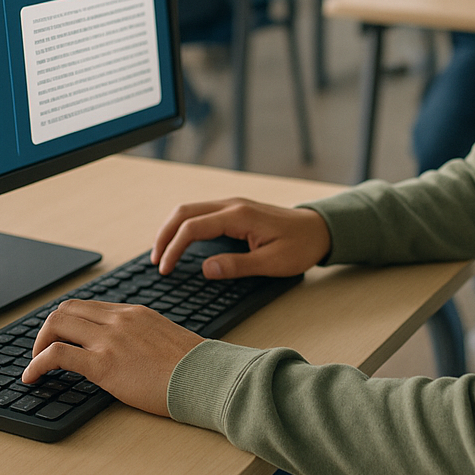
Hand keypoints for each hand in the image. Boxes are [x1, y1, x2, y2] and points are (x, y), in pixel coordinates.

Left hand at [22, 300, 203, 416]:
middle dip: (47, 330)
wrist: (206, 376)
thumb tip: (127, 352)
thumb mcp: (164, 338)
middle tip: (43, 352)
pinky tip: (32, 378)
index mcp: (133, 313)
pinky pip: (57, 355)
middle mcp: (119, 319)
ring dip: (38, 344)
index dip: (66, 322)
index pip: (87, 305)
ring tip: (34, 365)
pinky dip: (36, 364)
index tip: (59, 338)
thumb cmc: (193, 366)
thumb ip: (142, 337)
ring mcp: (110, 338)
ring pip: (57, 323)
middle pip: (66, 309)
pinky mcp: (104, 364)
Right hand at [151, 197, 331, 278]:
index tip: (164, 269)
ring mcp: (232, 205)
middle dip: (164, 234)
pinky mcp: (235, 210)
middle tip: (154, 261)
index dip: (174, 248)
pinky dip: (184, 226)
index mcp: (239, 216)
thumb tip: (205, 269)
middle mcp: (232, 205)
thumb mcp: (272, 263)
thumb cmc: (300, 246)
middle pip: (184, 211)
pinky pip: (201, 213)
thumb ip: (237, 265)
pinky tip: (180, 242)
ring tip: (162, 253)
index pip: (193, 227)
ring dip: (172, 228)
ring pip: (190, 209)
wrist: (320, 229)